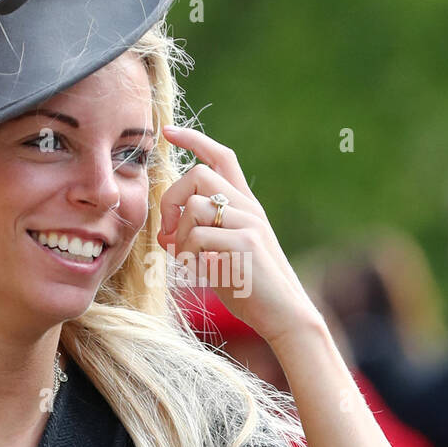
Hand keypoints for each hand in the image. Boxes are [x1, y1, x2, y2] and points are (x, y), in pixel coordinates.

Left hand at [156, 124, 322, 347]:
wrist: (284, 314)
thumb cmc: (250, 289)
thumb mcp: (221, 256)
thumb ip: (197, 237)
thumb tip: (164, 232)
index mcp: (245, 205)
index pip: (221, 156)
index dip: (193, 139)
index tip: (167, 132)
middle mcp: (248, 207)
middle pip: (198, 174)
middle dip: (171, 200)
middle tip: (168, 232)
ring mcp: (248, 223)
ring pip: (194, 206)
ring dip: (178, 236)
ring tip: (186, 260)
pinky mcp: (244, 243)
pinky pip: (197, 236)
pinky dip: (186, 256)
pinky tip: (196, 272)